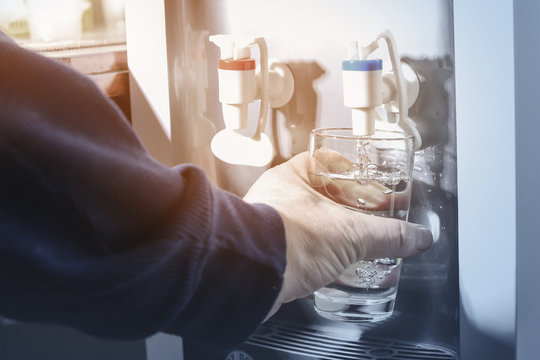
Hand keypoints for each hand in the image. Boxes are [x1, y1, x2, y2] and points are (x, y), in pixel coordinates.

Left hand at [243, 152, 432, 318]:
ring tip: (359, 246)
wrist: (253, 277)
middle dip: (348, 208)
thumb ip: (388, 235)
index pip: (323, 162)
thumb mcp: (351, 234)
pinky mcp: (270, 254)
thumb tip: (417, 236)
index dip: (349, 171)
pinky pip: (301, 250)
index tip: (367, 182)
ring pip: (310, 224)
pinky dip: (321, 257)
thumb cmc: (288, 240)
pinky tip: (337, 270)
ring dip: (335, 235)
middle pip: (320, 196)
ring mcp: (270, 226)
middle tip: (370, 217)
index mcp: (292, 178)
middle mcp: (277, 198)